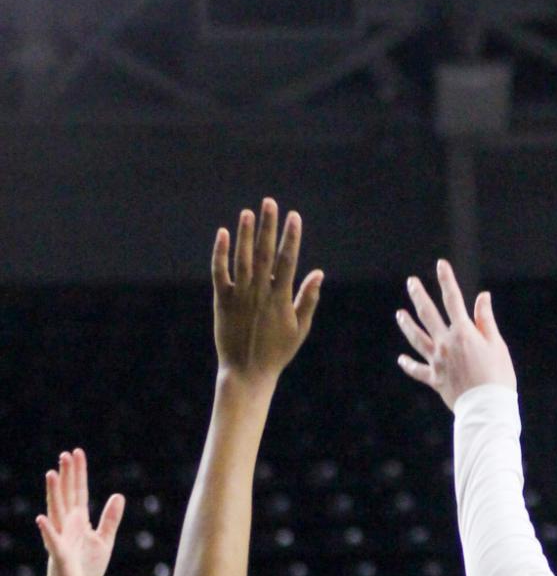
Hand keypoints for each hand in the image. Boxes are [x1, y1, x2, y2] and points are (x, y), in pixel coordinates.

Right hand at [36, 448, 123, 575]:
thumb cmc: (86, 567)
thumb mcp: (104, 541)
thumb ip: (110, 519)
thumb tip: (118, 495)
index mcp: (79, 521)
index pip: (79, 492)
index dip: (79, 473)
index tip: (77, 452)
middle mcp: (67, 525)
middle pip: (67, 496)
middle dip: (66, 476)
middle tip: (65, 454)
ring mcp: (61, 539)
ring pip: (56, 512)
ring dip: (53, 494)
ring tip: (51, 474)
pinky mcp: (58, 556)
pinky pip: (52, 541)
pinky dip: (47, 530)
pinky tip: (42, 518)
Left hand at [212, 199, 321, 386]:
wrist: (247, 372)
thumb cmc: (277, 353)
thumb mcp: (299, 330)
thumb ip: (308, 300)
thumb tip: (318, 273)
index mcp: (281, 299)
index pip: (287, 261)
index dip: (291, 237)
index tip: (294, 217)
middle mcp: (260, 294)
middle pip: (264, 253)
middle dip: (268, 227)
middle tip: (270, 202)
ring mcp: (240, 296)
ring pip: (242, 259)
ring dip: (245, 234)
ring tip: (248, 212)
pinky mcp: (222, 301)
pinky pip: (220, 272)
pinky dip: (221, 253)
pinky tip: (224, 234)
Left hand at [396, 262, 515, 409]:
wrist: (487, 408)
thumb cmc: (498, 376)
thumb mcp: (496, 345)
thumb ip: (486, 320)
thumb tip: (482, 297)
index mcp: (463, 332)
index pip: (453, 299)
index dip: (446, 280)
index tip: (441, 264)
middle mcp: (446, 344)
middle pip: (428, 315)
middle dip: (419, 296)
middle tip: (411, 282)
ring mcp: (438, 361)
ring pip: (417, 339)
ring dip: (407, 325)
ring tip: (400, 314)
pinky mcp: (435, 379)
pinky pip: (418, 370)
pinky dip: (409, 364)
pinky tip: (401, 359)